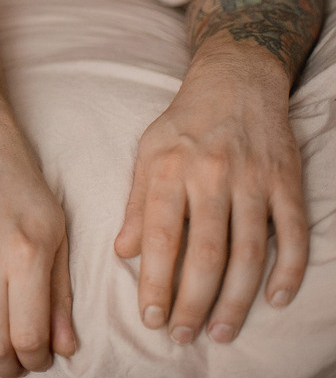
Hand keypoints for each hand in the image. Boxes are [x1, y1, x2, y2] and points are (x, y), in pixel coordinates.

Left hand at [115, 51, 306, 344]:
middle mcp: (211, 175)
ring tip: (221, 330)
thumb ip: (136, 204)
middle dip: (193, 300)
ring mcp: (253, 179)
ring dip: (237, 297)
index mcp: (169, 169)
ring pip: (248, 250)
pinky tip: (275, 299)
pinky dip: (288, 269)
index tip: (151, 318)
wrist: (236, 81)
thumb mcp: (147, 153)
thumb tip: (123, 251)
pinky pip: (292, 232)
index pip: (161, 236)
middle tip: (184, 336)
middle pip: (205, 251)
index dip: (156, 281)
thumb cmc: (184, 124)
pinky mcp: (287, 181)